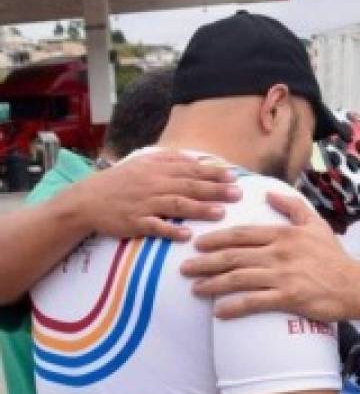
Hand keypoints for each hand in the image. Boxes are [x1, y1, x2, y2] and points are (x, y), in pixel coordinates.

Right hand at [71, 151, 241, 240]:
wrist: (86, 200)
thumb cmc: (121, 182)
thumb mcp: (143, 164)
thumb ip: (170, 160)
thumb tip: (199, 159)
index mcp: (156, 170)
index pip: (190, 170)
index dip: (212, 173)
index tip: (233, 177)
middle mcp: (152, 185)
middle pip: (188, 186)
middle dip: (214, 190)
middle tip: (237, 194)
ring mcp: (143, 204)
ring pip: (175, 205)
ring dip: (199, 209)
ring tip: (220, 213)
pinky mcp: (134, 222)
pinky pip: (154, 226)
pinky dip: (170, 230)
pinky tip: (186, 234)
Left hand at [181, 191, 359, 321]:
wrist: (357, 286)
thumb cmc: (335, 258)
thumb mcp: (316, 225)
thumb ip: (291, 207)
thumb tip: (269, 193)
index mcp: (283, 235)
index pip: (242, 234)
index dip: (216, 238)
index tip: (197, 243)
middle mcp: (279, 253)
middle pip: (233, 256)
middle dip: (204, 262)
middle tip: (184, 268)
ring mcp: (283, 276)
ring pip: (238, 278)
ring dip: (212, 284)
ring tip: (195, 289)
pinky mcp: (288, 298)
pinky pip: (254, 302)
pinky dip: (233, 307)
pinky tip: (219, 312)